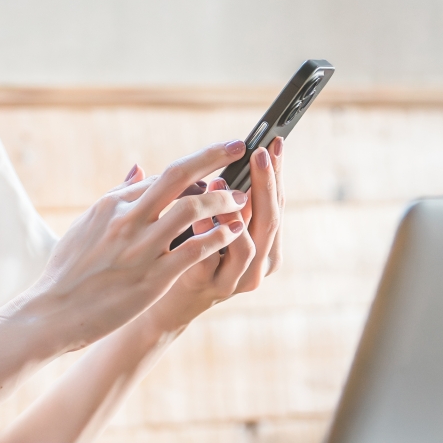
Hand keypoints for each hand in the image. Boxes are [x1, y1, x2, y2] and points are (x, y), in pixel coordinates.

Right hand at [8, 141, 251, 351]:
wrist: (53, 313)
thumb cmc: (69, 270)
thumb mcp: (87, 223)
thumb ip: (118, 194)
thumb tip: (139, 165)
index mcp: (113, 203)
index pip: (163, 176)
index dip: (195, 168)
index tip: (217, 163)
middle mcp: (128, 218)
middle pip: (179, 175)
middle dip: (213, 156)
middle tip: (240, 148)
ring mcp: (141, 247)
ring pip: (193, 209)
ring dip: (224, 202)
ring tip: (241, 202)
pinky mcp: (153, 277)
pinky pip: (195, 249)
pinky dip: (219, 236)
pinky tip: (232, 233)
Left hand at [150, 135, 286, 330]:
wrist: (165, 300)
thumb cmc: (193, 253)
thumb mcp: (217, 224)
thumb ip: (229, 197)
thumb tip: (237, 147)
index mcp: (265, 246)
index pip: (277, 203)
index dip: (277, 173)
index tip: (274, 143)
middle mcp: (258, 264)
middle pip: (270, 220)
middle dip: (266, 184)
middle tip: (258, 153)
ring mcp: (233, 279)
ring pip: (249, 245)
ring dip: (236, 211)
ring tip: (220, 182)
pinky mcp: (206, 286)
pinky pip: (210, 260)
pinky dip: (208, 236)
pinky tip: (199, 217)